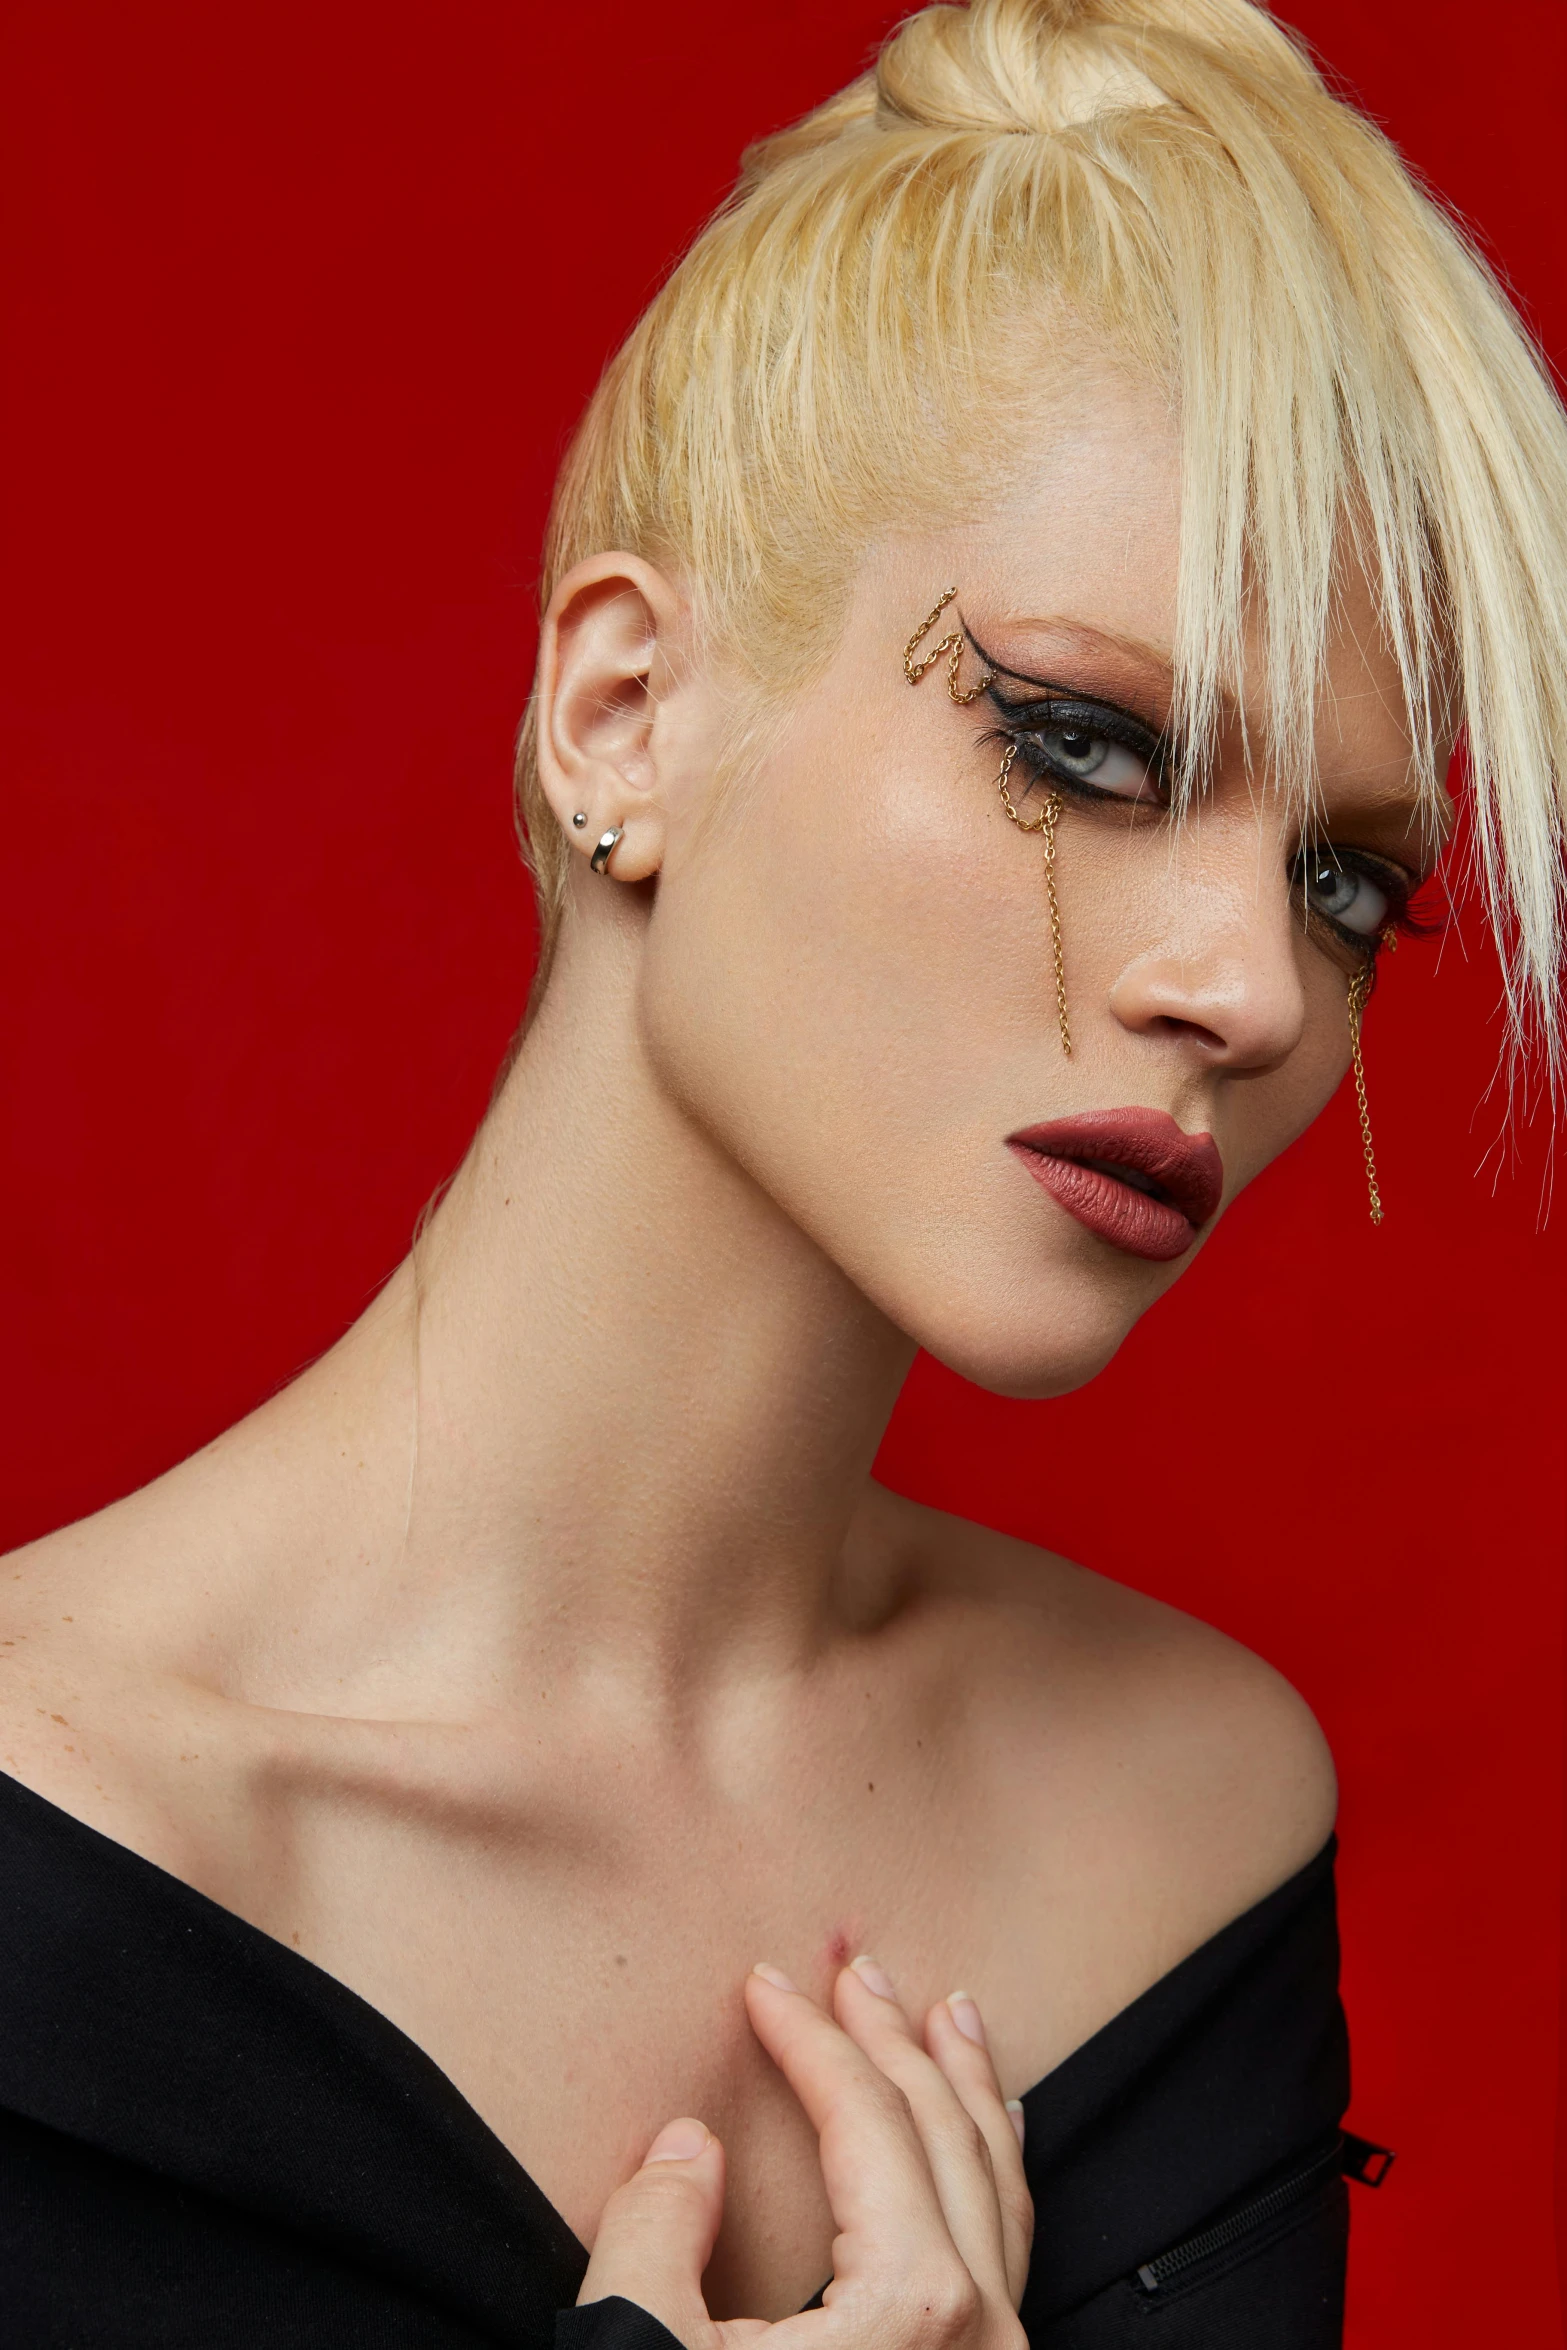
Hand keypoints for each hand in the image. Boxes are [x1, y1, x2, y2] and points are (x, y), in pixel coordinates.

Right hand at [576, 1957, 1032, 2349]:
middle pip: (944, 2134)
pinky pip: (1008, 2253)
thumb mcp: (639, 2349)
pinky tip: (992, 2137)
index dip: (809, 2039)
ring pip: (998, 2189)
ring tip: (952, 2018)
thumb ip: (654, 2230)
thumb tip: (686, 2148)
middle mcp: (980, 2328)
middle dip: (894, 2038)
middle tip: (859, 1971)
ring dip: (968, 2089)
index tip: (764, 1984)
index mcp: (912, 2301)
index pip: (865, 2120)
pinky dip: (996, 2174)